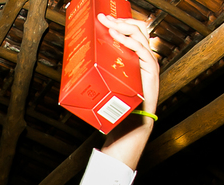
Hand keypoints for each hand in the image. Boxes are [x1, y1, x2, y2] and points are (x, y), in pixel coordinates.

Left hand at [98, 14, 159, 170]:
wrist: (128, 127)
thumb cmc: (116, 108)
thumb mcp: (104, 85)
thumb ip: (97, 73)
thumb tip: (72, 65)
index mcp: (134, 60)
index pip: (132, 34)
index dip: (120, 23)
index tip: (103, 18)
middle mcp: (144, 59)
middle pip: (138, 30)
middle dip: (120, 21)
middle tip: (103, 17)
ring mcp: (149, 65)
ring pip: (140, 37)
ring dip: (123, 27)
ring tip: (109, 24)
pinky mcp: (151, 73)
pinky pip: (142, 52)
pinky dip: (130, 42)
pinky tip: (117, 37)